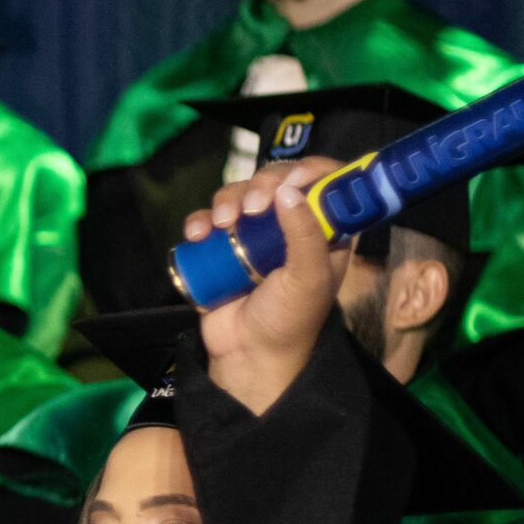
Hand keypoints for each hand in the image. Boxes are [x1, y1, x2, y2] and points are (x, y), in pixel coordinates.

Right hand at [185, 158, 347, 413]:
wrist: (246, 352)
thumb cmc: (289, 319)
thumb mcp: (309, 278)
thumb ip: (306, 234)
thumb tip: (288, 190)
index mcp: (324, 230)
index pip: (326, 182)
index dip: (311, 171)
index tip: (294, 178)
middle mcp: (290, 225)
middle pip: (277, 180)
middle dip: (261, 185)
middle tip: (252, 207)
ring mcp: (253, 233)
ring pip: (239, 193)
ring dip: (226, 200)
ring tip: (220, 225)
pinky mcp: (221, 245)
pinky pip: (208, 217)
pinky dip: (199, 220)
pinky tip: (197, 235)